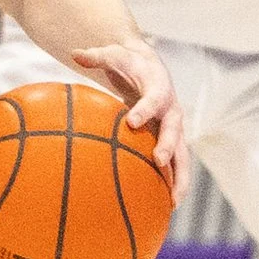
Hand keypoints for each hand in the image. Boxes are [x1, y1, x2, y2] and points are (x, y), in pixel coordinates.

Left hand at [70, 39, 189, 201]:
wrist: (149, 67)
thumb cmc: (127, 62)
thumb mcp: (112, 54)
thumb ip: (96, 55)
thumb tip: (75, 52)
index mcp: (159, 87)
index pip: (154, 99)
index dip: (145, 109)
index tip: (132, 121)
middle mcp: (172, 108)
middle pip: (175, 129)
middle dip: (168, 145)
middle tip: (158, 161)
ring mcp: (174, 126)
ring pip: (182, 153)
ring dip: (180, 176)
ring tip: (174, 202)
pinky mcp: (170, 139)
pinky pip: (175, 163)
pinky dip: (173, 183)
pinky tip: (166, 206)